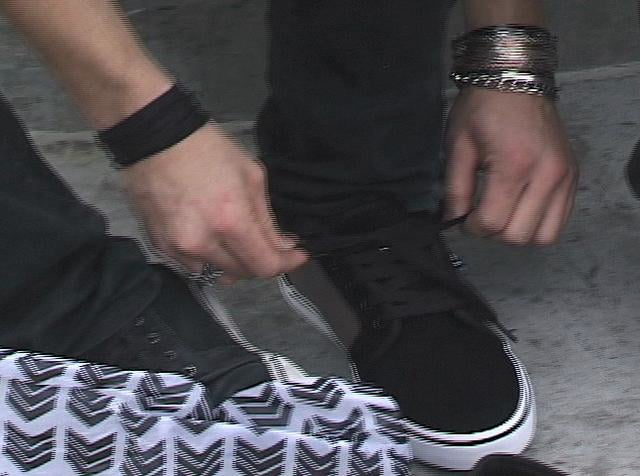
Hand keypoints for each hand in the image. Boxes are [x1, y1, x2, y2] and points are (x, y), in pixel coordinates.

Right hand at [121, 123, 308, 282]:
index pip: (265, 265)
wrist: (155, 137)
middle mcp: (202, 241)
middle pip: (243, 273)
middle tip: (268, 243)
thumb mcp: (251, 177)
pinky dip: (207, 255)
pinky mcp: (161, 245)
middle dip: (260, 260)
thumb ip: (268, 220)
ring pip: (218, 270)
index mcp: (230, 220)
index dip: (286, 264)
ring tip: (234, 235)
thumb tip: (281, 246)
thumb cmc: (204, 148)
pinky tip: (209, 233)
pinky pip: (192, 263)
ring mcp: (178, 246)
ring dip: (233, 259)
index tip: (295, 256)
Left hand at [445, 87, 577, 244]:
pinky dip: (539, 224)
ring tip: (503, 213)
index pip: (493, 223)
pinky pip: (561, 221)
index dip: (472, 228)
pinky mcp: (573, 176)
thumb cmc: (483, 108)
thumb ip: (456, 190)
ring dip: (519, 232)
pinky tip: (521, 208)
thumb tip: (454, 221)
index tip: (463, 218)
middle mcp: (547, 174)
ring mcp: (565, 177)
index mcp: (514, 165)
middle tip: (481, 214)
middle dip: (494, 232)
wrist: (516, 77)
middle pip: (519, 235)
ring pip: (544, 236)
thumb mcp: (459, 147)